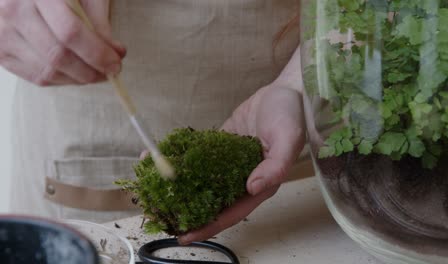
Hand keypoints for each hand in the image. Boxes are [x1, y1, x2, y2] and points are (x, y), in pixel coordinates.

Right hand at [0, 0, 124, 85]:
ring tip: (97, 72)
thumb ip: (98, 20)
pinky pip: (37, 77)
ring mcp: (3, 34)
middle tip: (111, 71)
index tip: (116, 62)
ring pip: (48, 72)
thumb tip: (114, 53)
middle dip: (91, 70)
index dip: (96, 53)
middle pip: (58, 56)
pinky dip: (63, 80)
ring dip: (79, 79)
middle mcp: (13, 13)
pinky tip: (77, 72)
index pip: (70, 32)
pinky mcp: (1, 52)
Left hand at [178, 48, 305, 244]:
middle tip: (160, 214)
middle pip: (212, 200)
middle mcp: (242, 177)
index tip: (185, 235)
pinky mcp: (221, 145)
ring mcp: (229, 162)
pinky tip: (161, 156)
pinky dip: (181, 156)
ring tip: (152, 187)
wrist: (285, 91)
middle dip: (187, 209)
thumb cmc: (291, 116)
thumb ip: (274, 167)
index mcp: (259, 184)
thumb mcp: (287, 140)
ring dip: (179, 185)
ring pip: (202, 179)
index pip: (231, 212)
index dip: (209, 225)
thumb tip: (252, 188)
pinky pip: (199, 154)